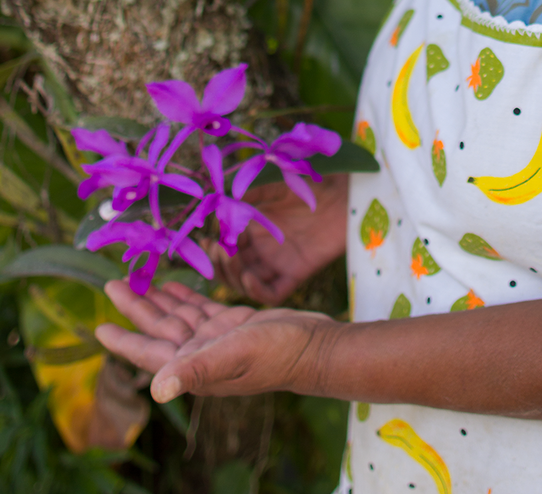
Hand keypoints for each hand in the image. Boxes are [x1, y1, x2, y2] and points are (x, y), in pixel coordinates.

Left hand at [97, 279, 337, 401]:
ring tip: (139, 278)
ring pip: (178, 316)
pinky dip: (185, 297)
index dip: (124, 340)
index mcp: (194, 365)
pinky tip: (174, 284)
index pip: (148, 352)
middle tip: (113, 283)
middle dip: (136, 308)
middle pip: (159, 329)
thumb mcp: (234, 355)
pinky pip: (200, 309)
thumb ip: (196, 369)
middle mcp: (200, 353)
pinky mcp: (233, 324)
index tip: (100, 327)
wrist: (315, 346)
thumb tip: (156, 389)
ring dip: (158, 299)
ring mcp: (216, 339)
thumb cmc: (278, 353)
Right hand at [210, 171, 348, 303]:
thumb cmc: (311, 185)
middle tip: (219, 251)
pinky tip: (249, 277)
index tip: (206, 241)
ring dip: (234, 277)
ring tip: (233, 260)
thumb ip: (251, 193)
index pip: (226, 245)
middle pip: (233, 268)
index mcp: (255, 228)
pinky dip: (257, 291)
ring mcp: (278, 263)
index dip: (214, 247)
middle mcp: (263, 249)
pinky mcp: (296, 274)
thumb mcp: (277, 185)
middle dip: (221, 263)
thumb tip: (220, 198)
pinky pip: (273, 293)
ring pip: (247, 282)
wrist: (343, 195)